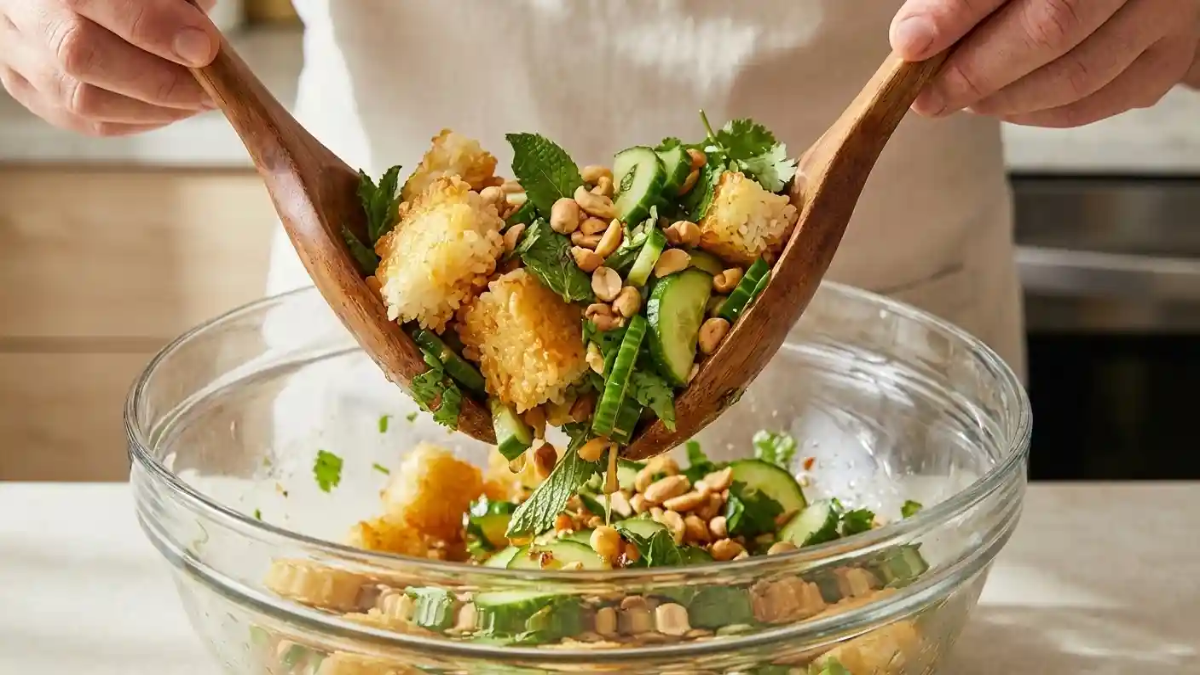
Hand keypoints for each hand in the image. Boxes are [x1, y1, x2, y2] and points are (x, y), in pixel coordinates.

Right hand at [0, 0, 219, 136]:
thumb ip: (178, 2)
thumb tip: (203, 45)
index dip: (153, 28)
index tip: (205, 48)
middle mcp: (25, 10)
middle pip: (79, 55)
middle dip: (158, 81)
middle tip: (210, 89)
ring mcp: (17, 52)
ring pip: (82, 99)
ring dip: (154, 109)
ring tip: (197, 100)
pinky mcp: (25, 86)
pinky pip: (83, 121)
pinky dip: (136, 120)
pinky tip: (169, 109)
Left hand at [890, 0, 1199, 126]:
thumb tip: (914, 39)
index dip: (958, 11)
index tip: (911, 45)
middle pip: (1051, 28)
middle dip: (975, 71)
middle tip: (926, 95)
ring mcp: (1163, 17)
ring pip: (1075, 77)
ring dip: (1002, 99)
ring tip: (959, 97)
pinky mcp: (1162, 63)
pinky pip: (1092, 104)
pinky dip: (1034, 114)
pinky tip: (1001, 104)